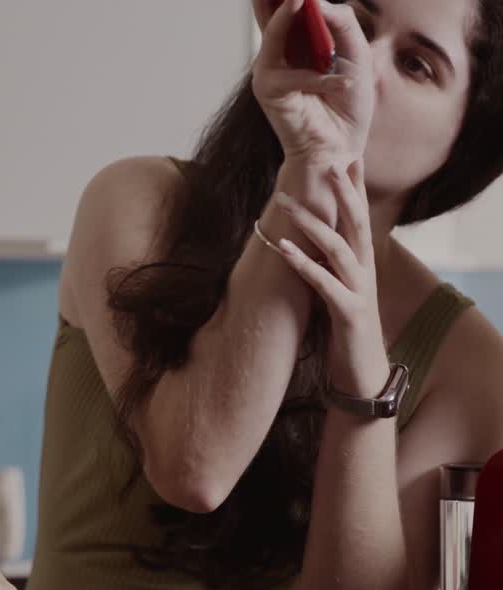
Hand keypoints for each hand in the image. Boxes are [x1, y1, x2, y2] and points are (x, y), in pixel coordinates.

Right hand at [253, 0, 374, 162]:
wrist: (339, 147)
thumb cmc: (345, 105)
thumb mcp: (355, 55)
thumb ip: (341, 26)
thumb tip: (321, 2)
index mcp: (295, 43)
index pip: (282, 6)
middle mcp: (276, 54)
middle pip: (268, 11)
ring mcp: (269, 72)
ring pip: (275, 34)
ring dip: (290, 18)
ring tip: (304, 0)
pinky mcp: (270, 93)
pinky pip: (293, 74)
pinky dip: (320, 76)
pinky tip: (343, 81)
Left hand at [269, 160, 389, 396]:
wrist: (362, 373)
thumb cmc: (345, 327)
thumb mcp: (336, 287)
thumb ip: (327, 262)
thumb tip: (305, 235)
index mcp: (362, 262)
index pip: (361, 217)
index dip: (354, 188)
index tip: (345, 157)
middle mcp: (365, 271)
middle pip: (357, 223)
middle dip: (342, 192)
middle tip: (326, 162)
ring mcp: (359, 291)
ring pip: (339, 248)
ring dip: (312, 223)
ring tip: (286, 202)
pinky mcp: (349, 313)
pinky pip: (324, 283)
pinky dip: (302, 263)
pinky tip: (283, 248)